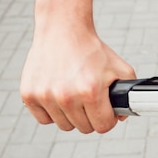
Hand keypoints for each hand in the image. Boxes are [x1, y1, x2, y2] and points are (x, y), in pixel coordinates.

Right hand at [20, 27, 135, 133]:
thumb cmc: (90, 50)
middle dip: (90, 117)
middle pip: (84, 128)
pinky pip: (44, 119)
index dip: (108, 119)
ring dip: (71, 116)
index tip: (105, 111)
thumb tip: (122, 116)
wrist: (63, 29)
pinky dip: (51, 112)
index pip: (103, 126)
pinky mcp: (29, 94)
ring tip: (74, 95)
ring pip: (64, 125)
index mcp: (90, 91)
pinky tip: (58, 96)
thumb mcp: (120, 69)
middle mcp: (66, 96)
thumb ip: (128, 95)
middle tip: (89, 100)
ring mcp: (45, 96)